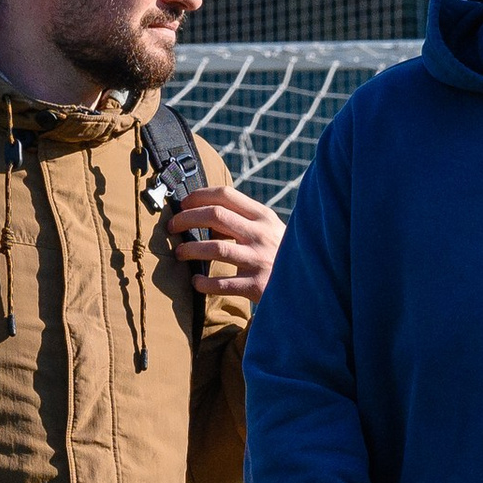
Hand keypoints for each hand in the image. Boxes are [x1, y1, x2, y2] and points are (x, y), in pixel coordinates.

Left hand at [169, 184, 283, 306]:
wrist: (310, 288)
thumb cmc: (282, 257)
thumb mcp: (270, 231)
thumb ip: (244, 220)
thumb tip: (204, 214)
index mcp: (263, 217)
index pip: (225, 195)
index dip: (198, 196)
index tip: (183, 205)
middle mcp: (261, 235)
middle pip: (215, 215)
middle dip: (186, 219)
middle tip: (172, 227)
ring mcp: (260, 260)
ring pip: (214, 248)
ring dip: (189, 249)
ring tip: (179, 254)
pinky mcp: (258, 286)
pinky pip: (222, 283)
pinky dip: (203, 283)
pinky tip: (196, 283)